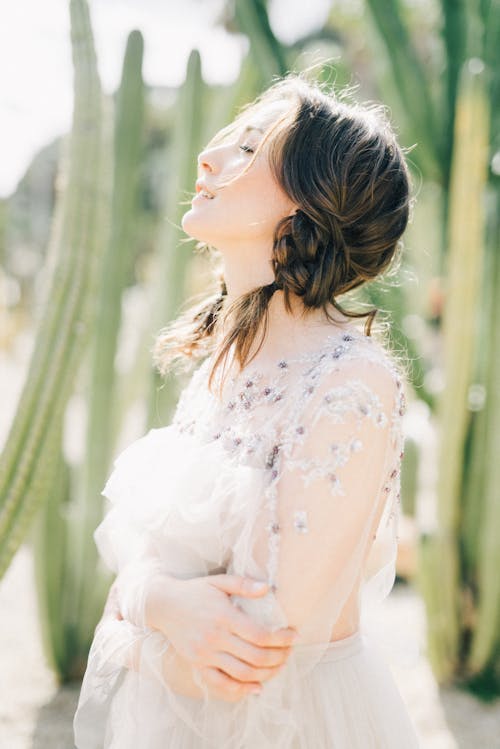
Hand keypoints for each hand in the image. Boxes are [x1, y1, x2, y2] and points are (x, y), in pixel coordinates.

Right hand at [146, 573, 297, 699]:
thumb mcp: (218, 581)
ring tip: (279, 666)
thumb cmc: (195, 591)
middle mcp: (215, 637)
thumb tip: (268, 588)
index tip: (295, 636)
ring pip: (242, 673)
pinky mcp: (197, 664)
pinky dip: (240, 689)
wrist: (164, 605)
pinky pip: (220, 683)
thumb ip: (243, 584)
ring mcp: (205, 654)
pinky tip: (256, 688)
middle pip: (255, 656)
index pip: (260, 634)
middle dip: (278, 657)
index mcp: (224, 616)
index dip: (281, 638)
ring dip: (266, 674)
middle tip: (290, 652)